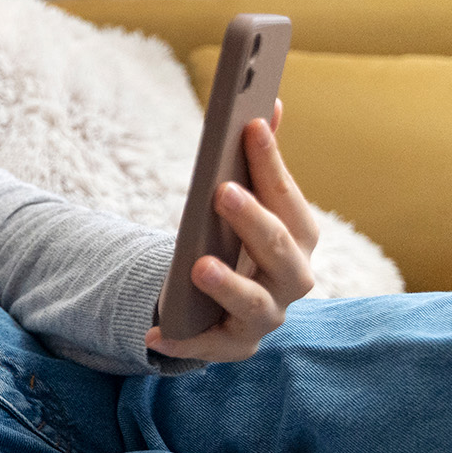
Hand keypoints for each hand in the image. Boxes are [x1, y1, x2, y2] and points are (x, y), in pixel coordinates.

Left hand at [148, 100, 318, 361]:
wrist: (218, 303)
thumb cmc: (234, 241)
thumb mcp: (244, 203)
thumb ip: (258, 161)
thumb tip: (270, 105)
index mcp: (298, 238)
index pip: (289, 200)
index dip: (271, 164)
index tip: (250, 126)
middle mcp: (292, 280)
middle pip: (282, 253)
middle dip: (254, 221)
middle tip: (221, 190)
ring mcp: (266, 317)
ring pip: (256, 306)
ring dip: (229, 285)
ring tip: (197, 266)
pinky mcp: (233, 347)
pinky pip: (209, 348)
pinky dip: (183, 342)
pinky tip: (152, 334)